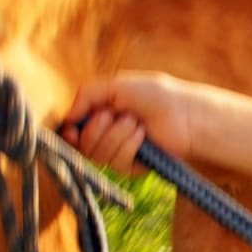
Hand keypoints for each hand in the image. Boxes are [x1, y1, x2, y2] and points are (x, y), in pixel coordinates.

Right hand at [63, 72, 197, 173]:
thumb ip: (87, 94)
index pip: (72, 130)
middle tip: (114, 115)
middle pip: (81, 145)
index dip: (68, 133)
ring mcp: (119, 151)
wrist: (185, 114)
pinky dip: (128, 146)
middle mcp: (106, 134)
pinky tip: (143, 136)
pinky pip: (117, 164)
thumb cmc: (155, 95)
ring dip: (115, 136)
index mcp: (99, 113)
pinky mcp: (132, 167)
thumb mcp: (117, 85)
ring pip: (98, 155)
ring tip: (136, 122)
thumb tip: (67, 118)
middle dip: (96, 129)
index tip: (71, 131)